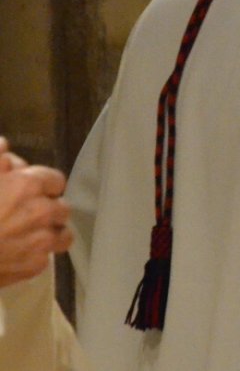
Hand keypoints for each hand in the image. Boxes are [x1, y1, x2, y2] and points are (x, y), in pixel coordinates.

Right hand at [0, 138, 72, 287]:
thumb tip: (4, 144)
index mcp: (29, 185)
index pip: (56, 180)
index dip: (42, 185)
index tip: (30, 192)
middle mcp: (42, 212)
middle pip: (62, 207)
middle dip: (47, 209)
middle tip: (25, 214)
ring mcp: (41, 241)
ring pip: (63, 234)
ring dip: (49, 233)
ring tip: (28, 235)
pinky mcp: (35, 266)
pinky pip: (46, 258)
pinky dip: (35, 256)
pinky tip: (16, 253)